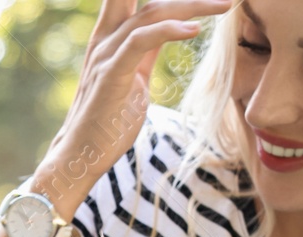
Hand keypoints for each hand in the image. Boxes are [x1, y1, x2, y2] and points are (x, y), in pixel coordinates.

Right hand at [35, 0, 231, 214]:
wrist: (79, 155)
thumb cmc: (107, 121)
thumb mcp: (134, 77)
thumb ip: (147, 51)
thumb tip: (169, 32)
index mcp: (111, 37)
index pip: (136, 0)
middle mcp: (106, 38)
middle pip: (149, 1)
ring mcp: (106, 54)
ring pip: (150, 14)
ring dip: (191, 5)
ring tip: (224, 5)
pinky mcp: (111, 74)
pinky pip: (141, 41)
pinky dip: (169, 30)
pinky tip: (194, 29)